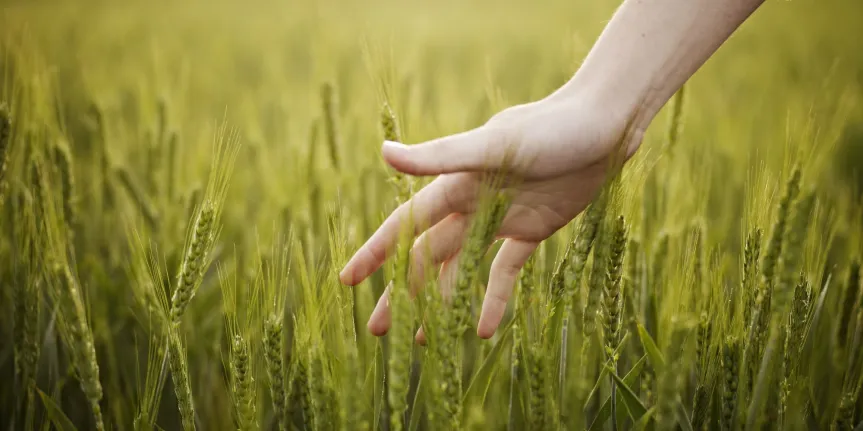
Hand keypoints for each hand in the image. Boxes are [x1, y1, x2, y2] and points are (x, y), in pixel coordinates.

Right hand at [339, 90, 642, 340]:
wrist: (603, 126)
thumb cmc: (549, 129)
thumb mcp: (492, 146)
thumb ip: (439, 156)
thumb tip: (384, 154)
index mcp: (454, 186)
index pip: (404, 226)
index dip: (375, 253)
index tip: (347, 281)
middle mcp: (471, 206)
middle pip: (425, 257)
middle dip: (400, 292)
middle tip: (378, 330)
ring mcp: (501, 221)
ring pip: (460, 269)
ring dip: (442, 301)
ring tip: (424, 341)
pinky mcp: (532, 230)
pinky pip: (506, 272)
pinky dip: (493, 299)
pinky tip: (482, 331)